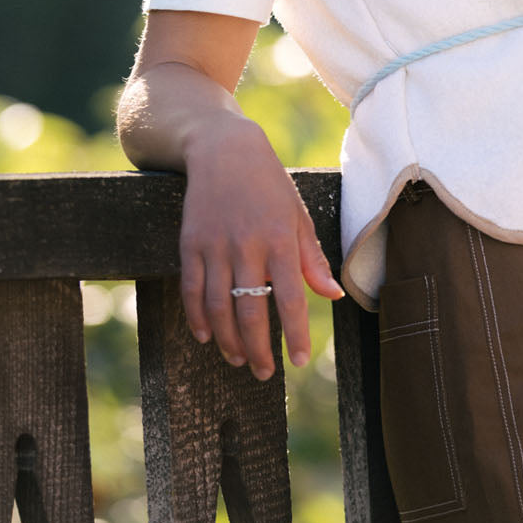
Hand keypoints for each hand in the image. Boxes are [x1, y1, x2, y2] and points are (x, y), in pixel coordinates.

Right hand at [178, 114, 343, 378]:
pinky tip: (208, 336)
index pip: (290, 297)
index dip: (294, 333)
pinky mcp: (190, 243)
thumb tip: (333, 296)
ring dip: (228, 340)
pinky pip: (191, 290)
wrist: (224, 150)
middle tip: (266, 372)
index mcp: (280, 238)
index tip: (298, 360)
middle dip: (258, 348)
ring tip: (239, 359)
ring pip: (218, 306)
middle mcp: (247, 244)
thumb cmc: (269, 186)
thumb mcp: (298, 216)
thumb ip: (312, 259)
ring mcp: (215, 245)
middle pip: (250, 309)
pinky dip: (197, 318)